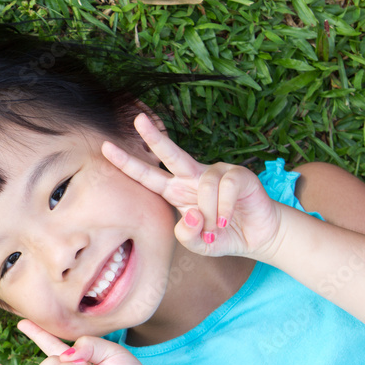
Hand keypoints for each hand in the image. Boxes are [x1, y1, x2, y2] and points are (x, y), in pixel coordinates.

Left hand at [101, 113, 282, 259]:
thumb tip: (189, 213)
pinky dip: (224, 209)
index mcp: (175, 190)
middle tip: (137, 120)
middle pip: (170, 153)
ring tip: (215, 229)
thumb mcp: (197, 244)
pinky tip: (226, 221)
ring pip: (203, 186)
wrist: (258, 237)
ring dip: (208, 214)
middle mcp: (192, 176)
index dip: (127, 162)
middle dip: (153, 137)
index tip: (106, 147)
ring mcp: (215, 172)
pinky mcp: (238, 174)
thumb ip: (185, 235)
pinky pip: (225, 188)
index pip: (147, 174)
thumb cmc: (221, 236)